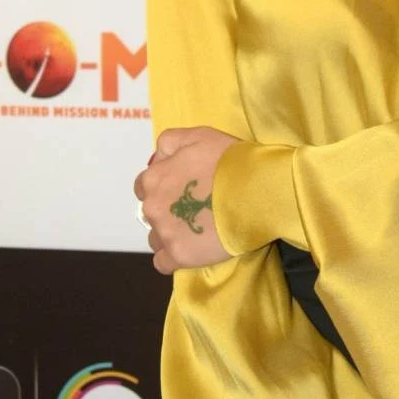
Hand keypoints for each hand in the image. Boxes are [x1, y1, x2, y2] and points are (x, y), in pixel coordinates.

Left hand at [133, 126, 240, 274]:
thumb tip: (158, 158)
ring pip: (156, 238)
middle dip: (167, 209)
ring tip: (197, 228)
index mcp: (154, 178)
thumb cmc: (227, 160)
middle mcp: (152, 207)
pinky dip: (173, 257)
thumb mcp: (198, 135)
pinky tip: (191, 248)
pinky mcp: (179, 256)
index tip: (183, 186)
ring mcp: (165, 234)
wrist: (254, 190)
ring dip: (170, 233)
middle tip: (195, 206)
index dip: (164, 184)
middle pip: (151, 212)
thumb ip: (170, 142)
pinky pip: (163, 263)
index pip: (144, 185)